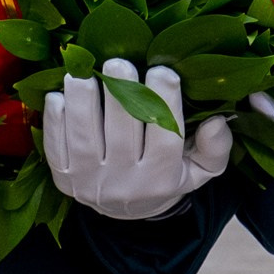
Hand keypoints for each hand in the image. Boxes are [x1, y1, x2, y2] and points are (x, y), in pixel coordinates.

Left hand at [43, 59, 232, 220]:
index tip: (163, 70)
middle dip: (120, 92)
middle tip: (119, 62)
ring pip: (85, 135)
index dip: (165, 99)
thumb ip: (215, 148)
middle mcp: (124, 182)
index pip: (166, 135)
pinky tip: (58, 95)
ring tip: (82, 73)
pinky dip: (55, 119)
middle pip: (122, 131)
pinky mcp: (63, 178)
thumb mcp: (200, 170)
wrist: (125, 212)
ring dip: (81, 100)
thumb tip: (218, 120)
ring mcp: (89, 181)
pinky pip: (56, 146)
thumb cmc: (166, 176)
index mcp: (161, 178)